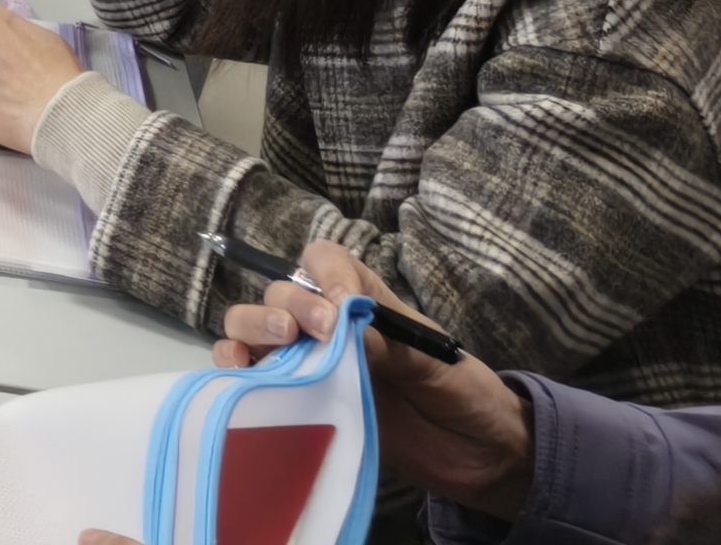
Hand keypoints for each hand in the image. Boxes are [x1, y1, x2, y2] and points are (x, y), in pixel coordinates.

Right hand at [214, 241, 531, 517]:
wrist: (483, 459)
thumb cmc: (467, 395)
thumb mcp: (435, 360)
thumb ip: (386, 341)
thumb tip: (335, 326)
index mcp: (366, 302)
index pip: (326, 261)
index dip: (323, 274)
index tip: (337, 306)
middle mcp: (331, 329)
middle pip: (281, 295)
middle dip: (283, 307)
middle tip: (300, 334)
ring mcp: (314, 368)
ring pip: (254, 331)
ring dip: (249, 331)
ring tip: (262, 352)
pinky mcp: (305, 407)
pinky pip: (256, 382)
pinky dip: (238, 373)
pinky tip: (241, 379)